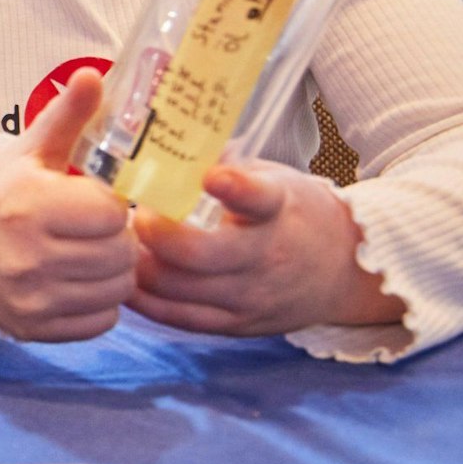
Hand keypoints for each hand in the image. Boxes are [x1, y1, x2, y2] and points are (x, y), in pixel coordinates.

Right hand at [0, 69, 136, 341]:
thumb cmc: (5, 190)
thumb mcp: (33, 148)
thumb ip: (67, 115)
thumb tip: (94, 74)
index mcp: (27, 207)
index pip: (111, 213)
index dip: (109, 206)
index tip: (90, 201)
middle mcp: (26, 257)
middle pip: (119, 255)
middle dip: (116, 239)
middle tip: (94, 230)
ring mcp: (29, 298)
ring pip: (116, 291)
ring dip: (113, 272)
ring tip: (89, 254)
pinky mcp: (34, 327)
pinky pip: (101, 322)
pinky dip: (99, 304)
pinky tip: (78, 281)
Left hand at [127, 161, 405, 335]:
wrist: (341, 271)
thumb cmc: (291, 215)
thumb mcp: (272, 181)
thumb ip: (226, 166)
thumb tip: (170, 138)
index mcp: (277, 212)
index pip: (259, 199)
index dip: (235, 187)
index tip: (211, 175)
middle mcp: (264, 257)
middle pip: (200, 254)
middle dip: (156, 233)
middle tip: (137, 215)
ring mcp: (248, 296)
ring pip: (178, 288)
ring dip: (140, 264)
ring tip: (121, 244)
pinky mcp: (233, 324)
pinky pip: (178, 317)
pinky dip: (145, 298)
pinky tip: (127, 277)